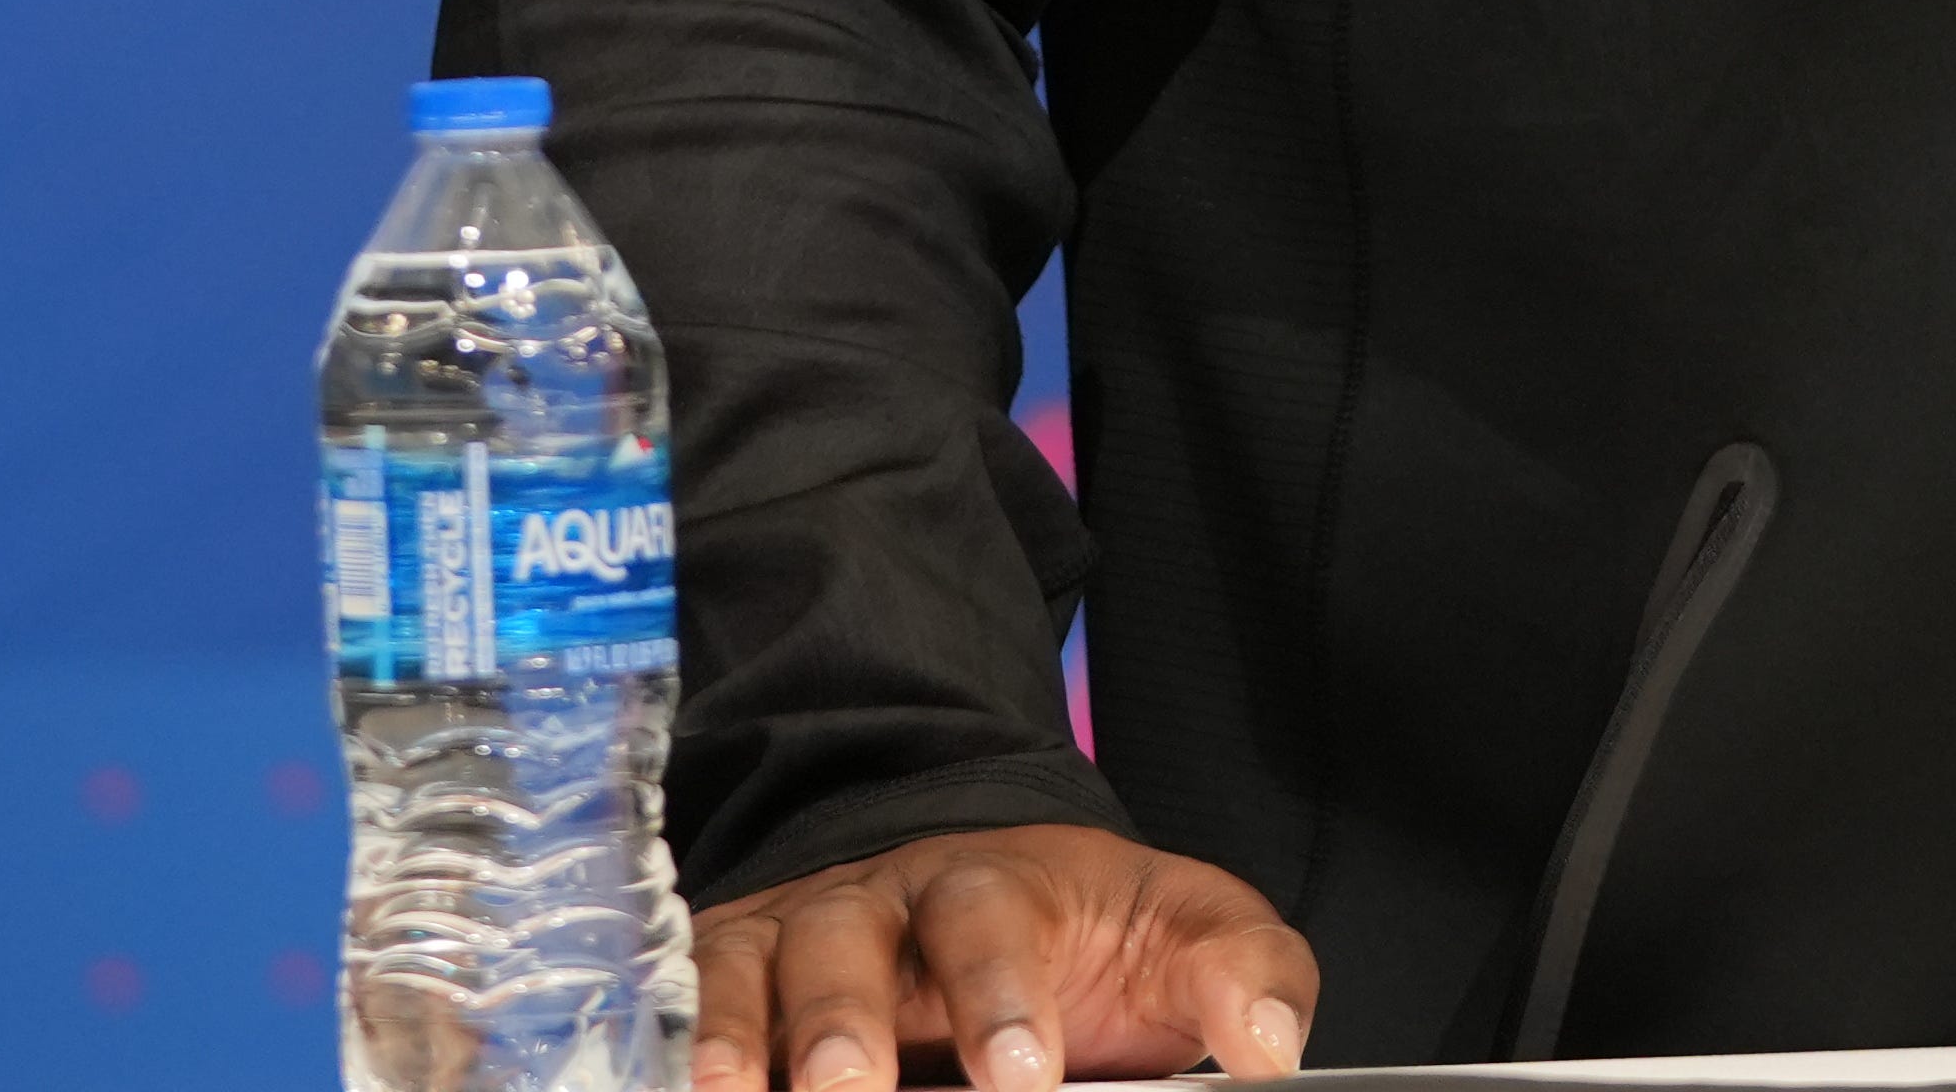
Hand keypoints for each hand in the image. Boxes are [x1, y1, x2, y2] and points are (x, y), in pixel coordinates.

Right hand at [693, 820, 1318, 1091]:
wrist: (983, 889)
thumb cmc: (1084, 933)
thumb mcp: (1181, 931)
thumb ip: (1243, 970)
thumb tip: (1274, 1048)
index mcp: (996, 884)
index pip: (989, 922)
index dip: (998, 994)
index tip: (1023, 1075)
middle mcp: (878, 902)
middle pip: (847, 941)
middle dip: (846, 1022)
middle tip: (856, 1090)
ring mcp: (794, 936)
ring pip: (750, 968)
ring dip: (741, 1037)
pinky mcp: (731, 977)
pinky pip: (688, 1000)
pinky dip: (681, 1043)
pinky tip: (690, 1088)